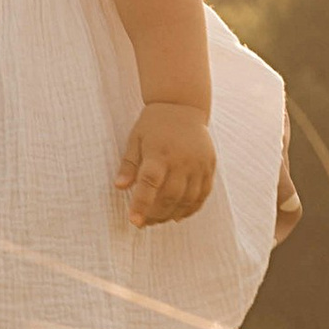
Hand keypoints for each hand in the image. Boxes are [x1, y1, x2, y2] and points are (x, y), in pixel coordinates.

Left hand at [117, 102, 216, 226]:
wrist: (183, 106)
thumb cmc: (154, 124)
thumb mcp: (135, 139)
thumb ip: (128, 164)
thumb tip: (119, 187)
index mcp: (159, 153)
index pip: (149, 184)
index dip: (142, 205)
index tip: (134, 222)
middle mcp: (181, 160)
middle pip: (170, 196)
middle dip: (156, 214)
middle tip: (145, 223)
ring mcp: (198, 164)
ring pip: (188, 199)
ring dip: (173, 214)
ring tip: (159, 220)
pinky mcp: (209, 166)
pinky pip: (203, 194)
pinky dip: (191, 208)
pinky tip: (179, 215)